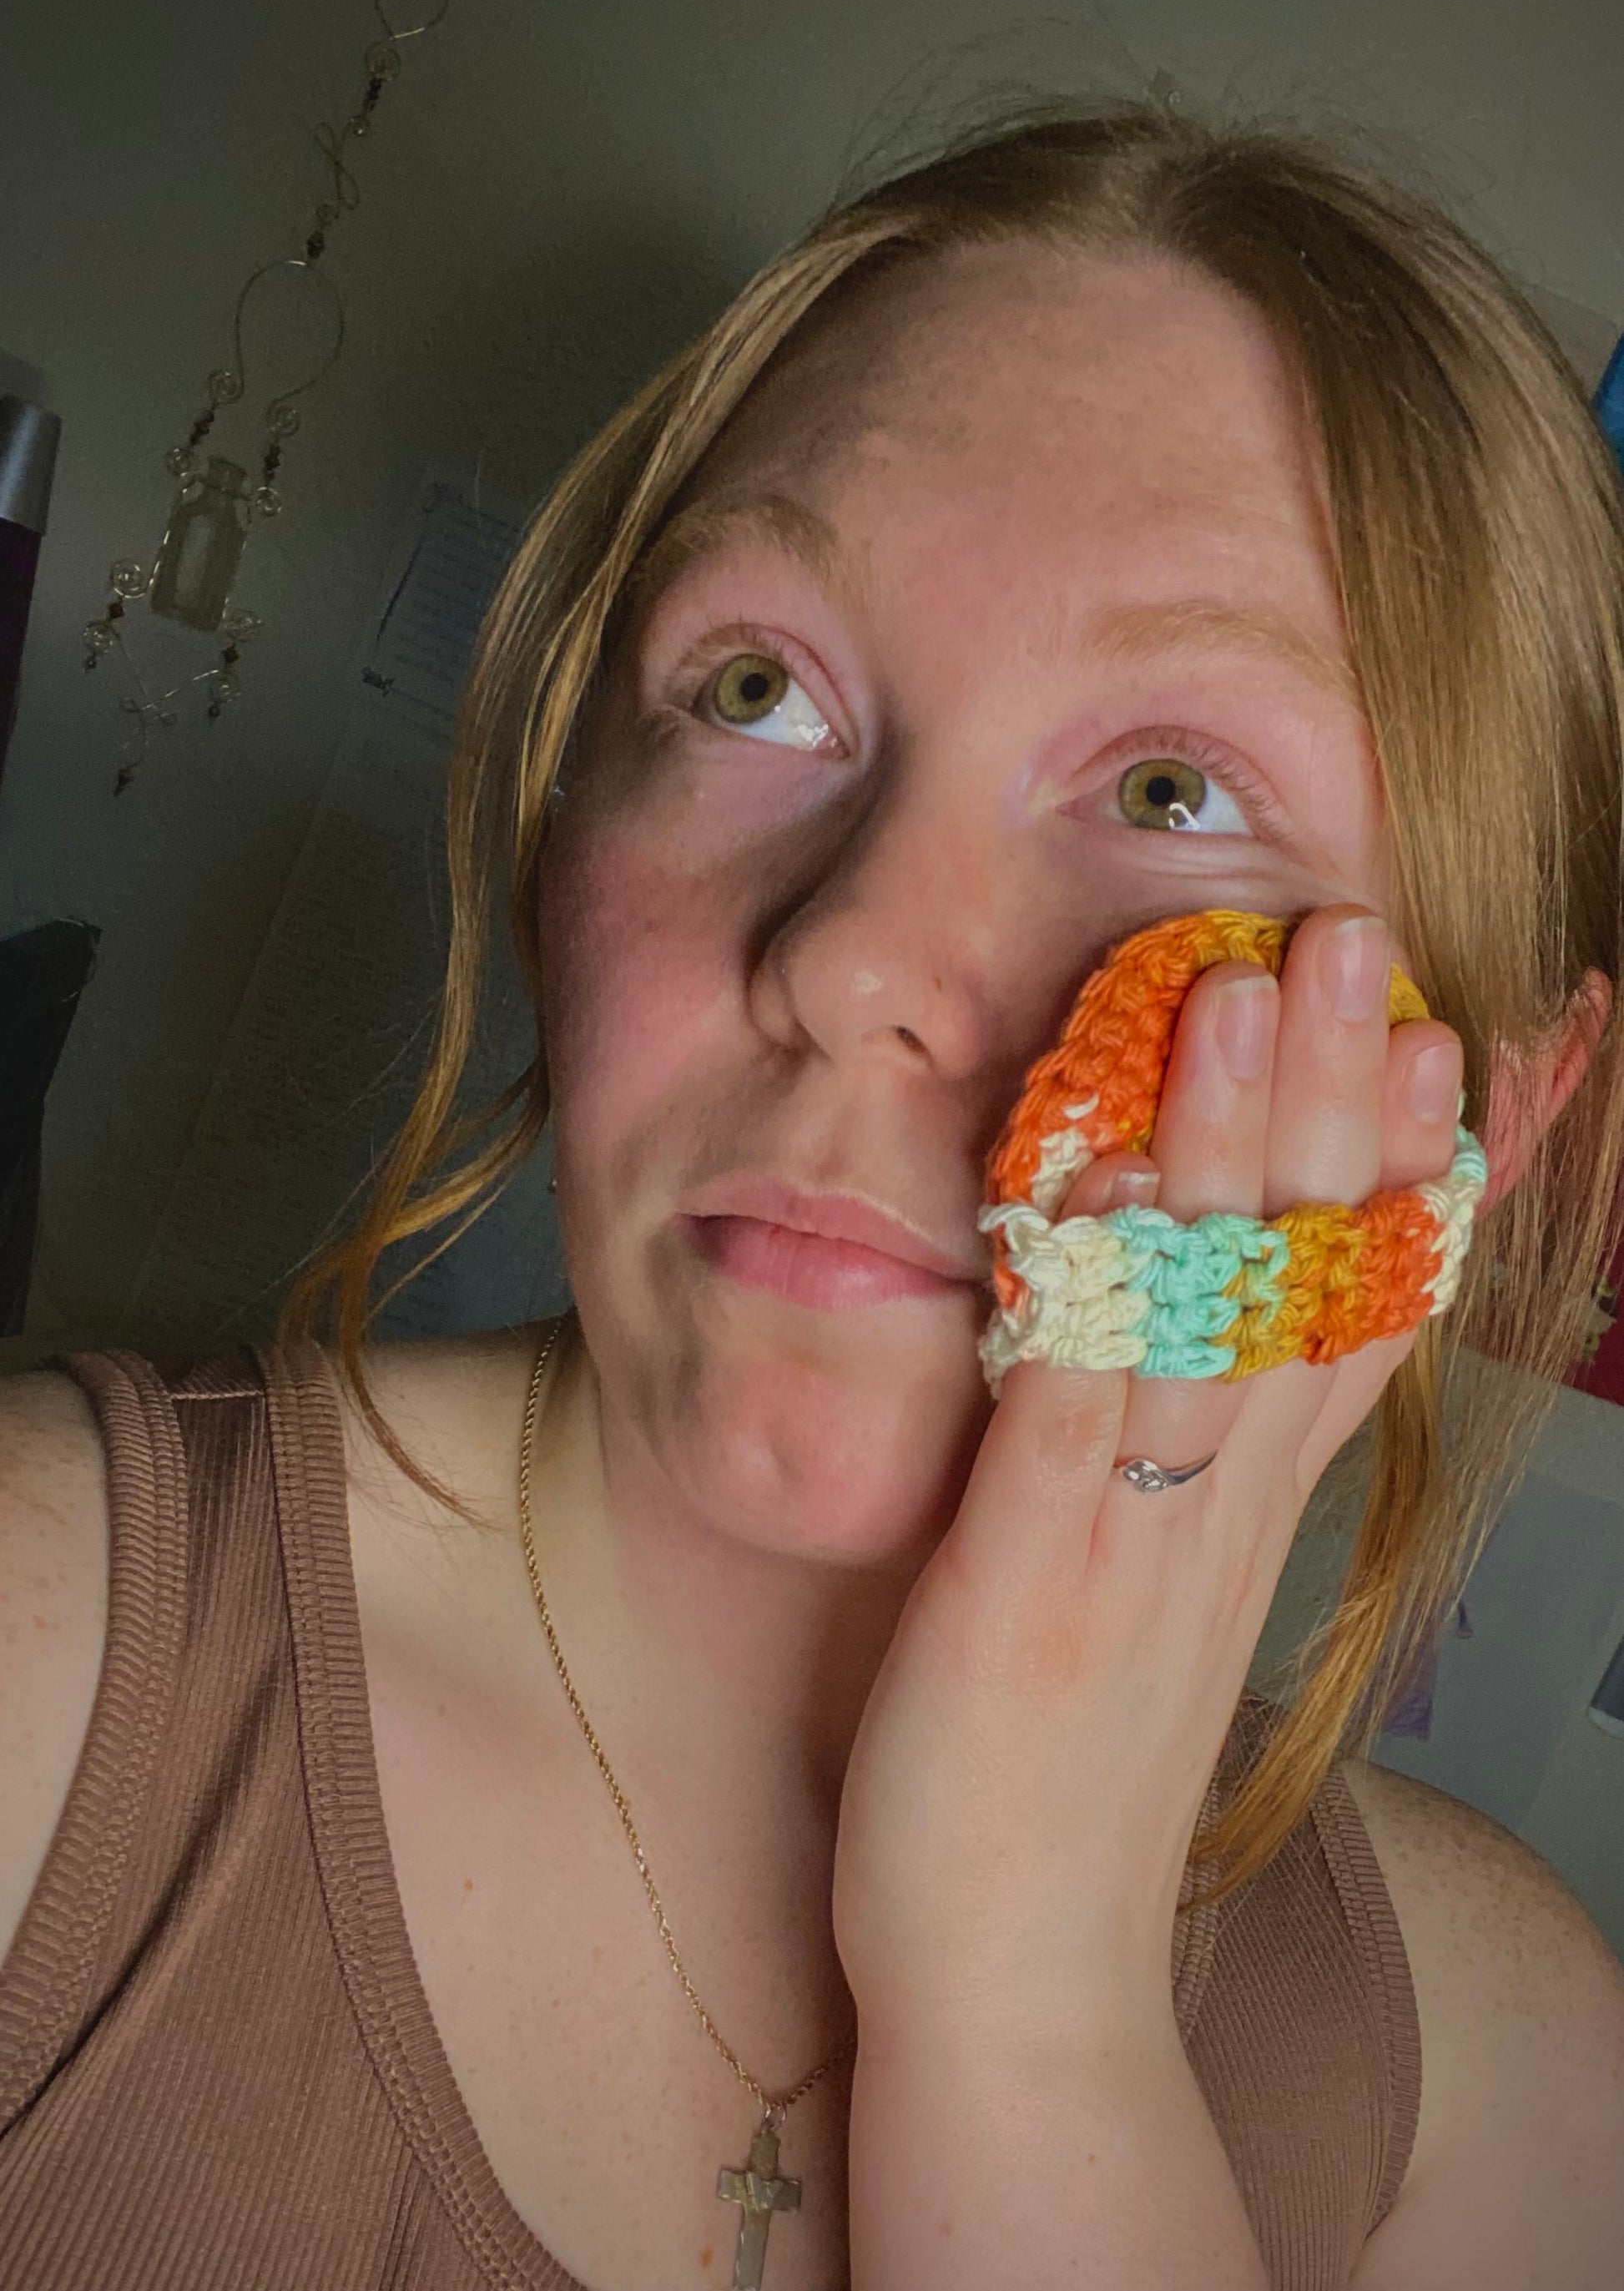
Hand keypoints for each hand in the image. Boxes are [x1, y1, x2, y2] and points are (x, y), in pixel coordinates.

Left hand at [831, 903, 1465, 2046]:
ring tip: (1256, 980)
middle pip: (1317, 1262)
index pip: (1374, 1292)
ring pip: (1219, 1308)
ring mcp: (1141, 1535)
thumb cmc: (1063, 1761)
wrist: (1024, 1988)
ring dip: (1237, 1140)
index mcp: (1254, 1493)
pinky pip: (1079, 1410)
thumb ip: (1180, 1446)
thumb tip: (1185, 1319)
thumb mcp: (1150, 1581)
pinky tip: (1097, 1174)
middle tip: (1362, 929)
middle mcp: (1226, 1498)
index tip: (1473, 1021)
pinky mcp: (1037, 1583)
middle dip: (1340, 1088)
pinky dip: (1097, 1290)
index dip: (1429, 1155)